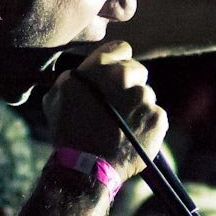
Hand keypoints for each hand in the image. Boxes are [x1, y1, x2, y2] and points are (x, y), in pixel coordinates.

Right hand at [42, 40, 167, 178]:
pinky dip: (147, 124)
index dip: (117, 61)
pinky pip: (155, 115)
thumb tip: (81, 73)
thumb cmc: (68, 131)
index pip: (121, 49)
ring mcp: (145, 97)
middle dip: (129, 83)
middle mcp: (126, 76)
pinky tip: (132, 136)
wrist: (86, 167)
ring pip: (146, 95)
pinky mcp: (158, 117)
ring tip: (122, 126)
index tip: (112, 76)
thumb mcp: (57, 96)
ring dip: (137, 106)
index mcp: (101, 66)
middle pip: (137, 70)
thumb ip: (73, 77)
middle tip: (117, 104)